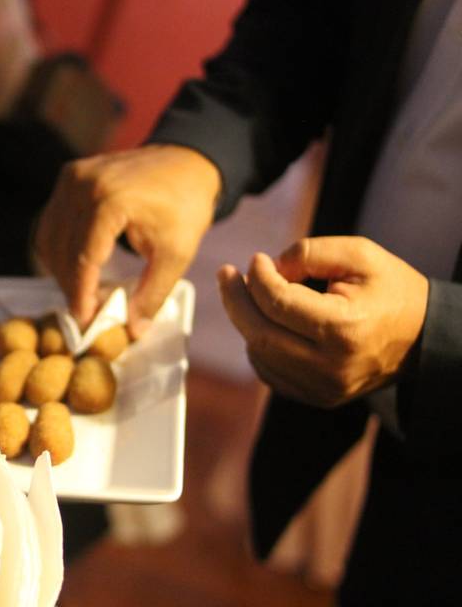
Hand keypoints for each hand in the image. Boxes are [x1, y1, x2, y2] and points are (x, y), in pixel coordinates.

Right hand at [35, 144, 219, 336]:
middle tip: (86, 313)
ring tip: (83, 292)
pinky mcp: (69, 177)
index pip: (83, 259)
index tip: (85, 321)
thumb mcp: (176, 254)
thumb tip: (132, 331)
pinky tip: (77, 267)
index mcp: (110, 201)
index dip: (80, 295)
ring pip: (49, 237)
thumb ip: (153, 294)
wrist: (188, 161)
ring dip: (61, 269)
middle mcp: (82, 185)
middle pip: (62, 250)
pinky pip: (51, 221)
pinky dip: (58, 247)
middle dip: (71, 286)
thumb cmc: (185, 206)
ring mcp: (72, 178)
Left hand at [217, 236, 428, 406]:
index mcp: (343, 329)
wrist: (423, 337)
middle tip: (226, 274)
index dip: (258, 276)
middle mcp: (330, 367)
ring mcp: (322, 388)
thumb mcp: (360, 254)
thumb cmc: (390, 290)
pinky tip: (262, 323)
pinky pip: (269, 372)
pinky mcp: (317, 397)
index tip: (256, 258)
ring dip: (245, 321)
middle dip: (235, 299)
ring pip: (259, 354)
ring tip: (247, 293)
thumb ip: (310, 251)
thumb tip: (269, 268)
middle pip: (258, 332)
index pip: (277, 303)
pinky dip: (258, 346)